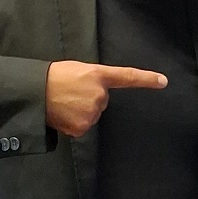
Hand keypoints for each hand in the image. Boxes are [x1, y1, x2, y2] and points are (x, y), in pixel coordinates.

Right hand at [45, 60, 167, 136]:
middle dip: (88, 99)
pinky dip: (72, 123)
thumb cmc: (53, 77)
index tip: (163, 81)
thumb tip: (97, 97)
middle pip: (101, 102)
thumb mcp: (78, 71)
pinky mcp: (83, 127)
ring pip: (92, 115)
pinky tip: (62, 114)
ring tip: (63, 102)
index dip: (147, 79)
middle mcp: (100, 94)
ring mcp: (92, 112)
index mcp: (99, 75)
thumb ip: (93, 82)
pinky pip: (82, 127)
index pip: (128, 77)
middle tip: (70, 93)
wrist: (34, 91)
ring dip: (80, 111)